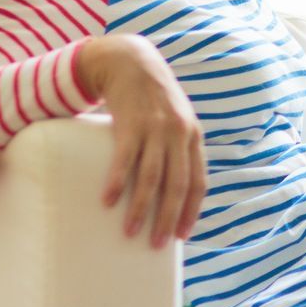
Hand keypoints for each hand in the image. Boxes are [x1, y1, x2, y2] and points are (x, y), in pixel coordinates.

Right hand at [77, 34, 205, 247]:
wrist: (131, 61)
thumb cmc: (153, 99)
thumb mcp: (177, 120)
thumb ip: (178, 149)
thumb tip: (171, 191)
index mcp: (193, 137)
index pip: (198, 182)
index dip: (190, 211)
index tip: (181, 236)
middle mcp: (179, 134)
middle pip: (177, 185)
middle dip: (167, 217)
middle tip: (156, 245)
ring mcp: (155, 128)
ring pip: (150, 177)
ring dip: (141, 208)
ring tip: (129, 232)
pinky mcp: (130, 123)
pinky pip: (123, 159)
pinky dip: (116, 182)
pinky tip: (107, 201)